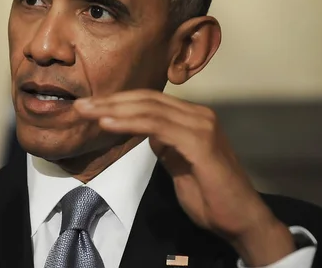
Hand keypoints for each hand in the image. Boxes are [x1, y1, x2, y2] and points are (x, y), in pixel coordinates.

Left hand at [75, 90, 294, 265]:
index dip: (117, 102)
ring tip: (87, 112)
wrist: (241, 220)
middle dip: (109, 101)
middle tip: (80, 106)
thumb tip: (146, 133)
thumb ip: (165, 145)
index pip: (149, 101)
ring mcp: (201, 125)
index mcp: (193, 118)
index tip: (90, 107)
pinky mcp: (200, 142)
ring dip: (113, 109)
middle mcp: (198, 115)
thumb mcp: (179, 164)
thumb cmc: (211, 197)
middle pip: (146, 99)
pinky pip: (158, 125)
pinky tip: (107, 124)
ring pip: (149, 108)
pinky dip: (130, 122)